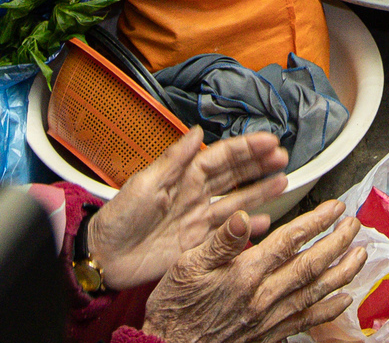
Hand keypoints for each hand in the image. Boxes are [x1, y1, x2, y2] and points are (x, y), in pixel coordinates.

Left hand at [87, 126, 290, 290]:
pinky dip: (246, 228)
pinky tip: (264, 223)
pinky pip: (227, 233)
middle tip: (284, 158)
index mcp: (185, 175)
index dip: (247, 148)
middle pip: (235, 176)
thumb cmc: (119, 216)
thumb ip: (173, 159)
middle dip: (260, 165)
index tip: (270, 139)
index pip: (222, 157)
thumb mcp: (144, 183)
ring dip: (260, 192)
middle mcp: (196, 195)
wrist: (104, 257)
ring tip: (283, 183)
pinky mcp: (197, 245)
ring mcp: (199, 220)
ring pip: (237, 201)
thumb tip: (197, 130)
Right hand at [141, 197, 363, 342]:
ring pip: (315, 293)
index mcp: (245, 273)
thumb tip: (243, 215)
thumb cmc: (175, 307)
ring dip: (341, 273)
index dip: (316, 221)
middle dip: (338, 243)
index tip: (335, 207)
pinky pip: (306, 322)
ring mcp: (268, 320)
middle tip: (355, 224)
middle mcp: (263, 297)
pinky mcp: (268, 337)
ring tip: (360, 255)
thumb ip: (221, 239)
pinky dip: (327, 310)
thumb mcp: (187, 265)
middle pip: (311, 266)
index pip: (291, 241)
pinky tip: (342, 299)